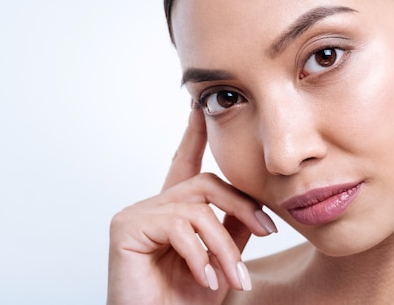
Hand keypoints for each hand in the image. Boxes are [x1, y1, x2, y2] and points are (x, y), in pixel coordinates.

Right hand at [107, 109, 276, 304]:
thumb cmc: (184, 302)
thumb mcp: (221, 262)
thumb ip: (233, 230)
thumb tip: (256, 208)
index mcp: (174, 211)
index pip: (186, 164)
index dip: (194, 135)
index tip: (200, 108)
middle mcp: (153, 206)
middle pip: (207, 183)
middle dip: (242, 206)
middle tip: (268, 233)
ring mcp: (137, 215)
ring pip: (198, 209)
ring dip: (225, 246)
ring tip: (235, 278)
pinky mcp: (126, 228)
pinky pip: (179, 226)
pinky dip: (200, 256)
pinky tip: (207, 280)